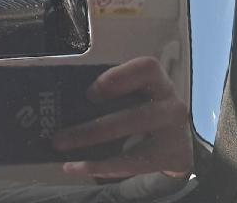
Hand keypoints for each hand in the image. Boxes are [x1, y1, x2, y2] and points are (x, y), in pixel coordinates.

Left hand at [52, 57, 192, 179]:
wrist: (176, 140)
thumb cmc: (144, 109)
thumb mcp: (136, 94)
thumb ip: (111, 93)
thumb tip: (69, 101)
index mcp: (158, 81)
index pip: (145, 69)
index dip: (117, 78)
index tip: (90, 93)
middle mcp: (171, 105)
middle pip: (133, 116)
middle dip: (92, 128)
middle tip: (60, 136)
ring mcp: (174, 133)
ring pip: (131, 142)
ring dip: (92, 145)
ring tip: (63, 148)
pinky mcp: (171, 157)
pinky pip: (131, 164)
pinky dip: (100, 166)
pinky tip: (78, 167)